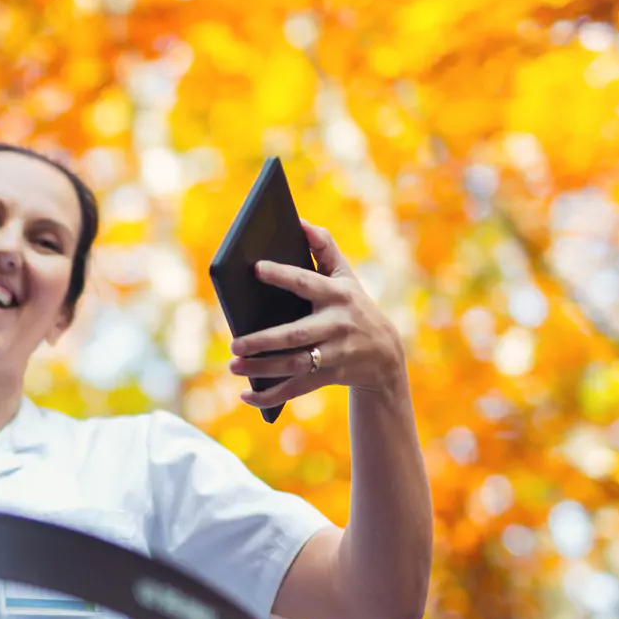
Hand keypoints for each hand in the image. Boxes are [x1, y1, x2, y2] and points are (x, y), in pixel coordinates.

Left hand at [228, 220, 404, 407]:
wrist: (384, 354)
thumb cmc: (355, 307)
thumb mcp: (346, 277)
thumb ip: (325, 249)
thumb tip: (301, 222)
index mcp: (337, 296)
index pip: (306, 282)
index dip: (282, 275)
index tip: (256, 268)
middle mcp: (337, 325)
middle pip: (296, 334)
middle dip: (264, 340)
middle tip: (234, 344)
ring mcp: (335, 354)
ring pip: (295, 364)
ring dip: (263, 369)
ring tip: (234, 366)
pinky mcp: (330, 376)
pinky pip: (297, 388)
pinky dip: (271, 395)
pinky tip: (246, 396)